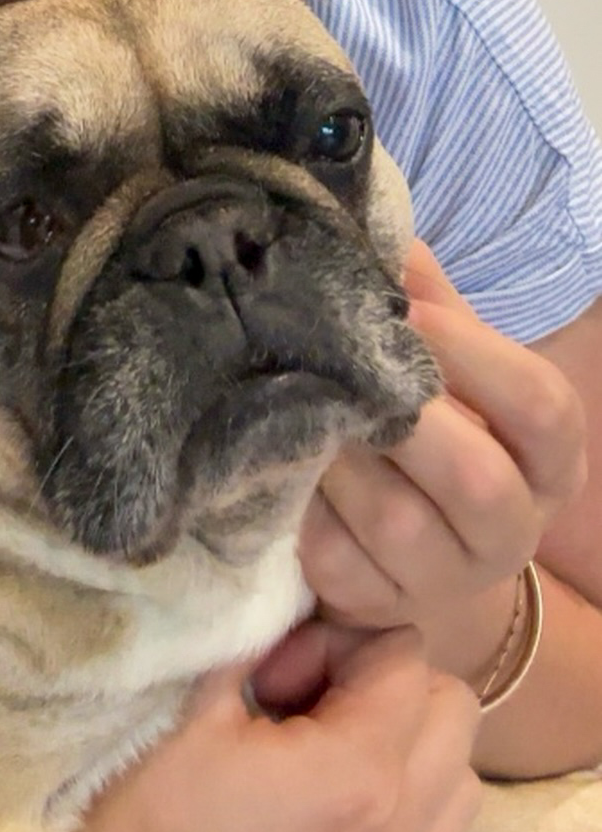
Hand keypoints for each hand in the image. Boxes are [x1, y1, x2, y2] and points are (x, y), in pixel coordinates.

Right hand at [74, 624, 479, 831]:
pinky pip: (435, 826)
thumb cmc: (144, 822)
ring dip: (402, 742)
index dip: (338, 641)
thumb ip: (255, 638)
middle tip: (299, 699)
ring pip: (454, 772)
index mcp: (360, 776)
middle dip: (383, 685)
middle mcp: (403, 830)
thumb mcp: (192, 709)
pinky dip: (401, 795)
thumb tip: (282, 593)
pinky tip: (323, 795)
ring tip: (317, 749)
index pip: (406, 654)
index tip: (275, 667)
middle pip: (449, 707)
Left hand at [298, 241, 585, 633]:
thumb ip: (429, 299)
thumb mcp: (451, 361)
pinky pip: (337, 561)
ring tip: (298, 402)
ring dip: (338, 455)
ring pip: (397, 524)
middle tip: (345, 366)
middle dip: (404, 417)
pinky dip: (302, 507)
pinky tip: (281, 459)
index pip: (540, 407)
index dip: (473, 356)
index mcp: (550, 457)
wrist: (418, 539)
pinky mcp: (379, 605)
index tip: (409, 316)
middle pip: (475, 478)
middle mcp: (514, 529)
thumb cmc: (436, 422)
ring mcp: (447, 579)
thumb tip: (380, 225)